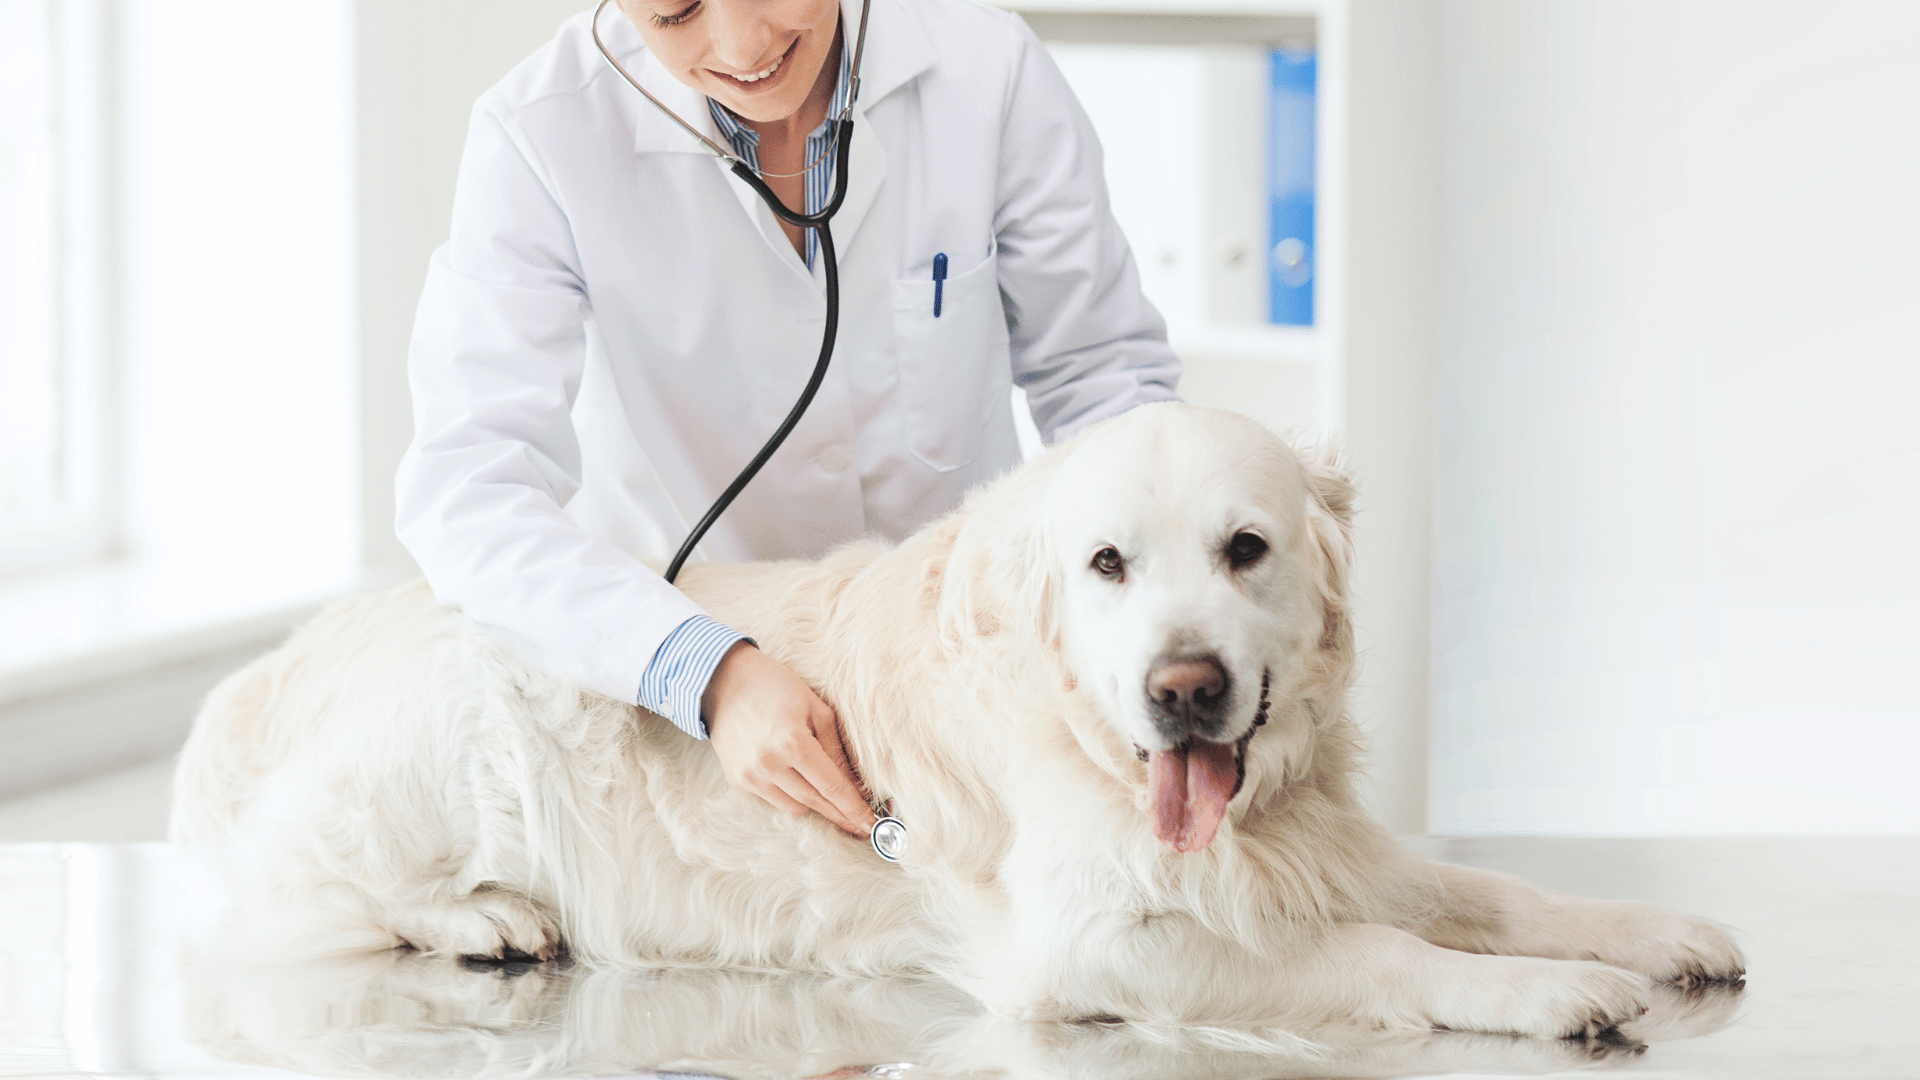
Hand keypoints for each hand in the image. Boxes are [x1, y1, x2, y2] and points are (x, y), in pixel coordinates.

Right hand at [701, 642, 876, 837]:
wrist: (722, 681)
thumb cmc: (775, 686)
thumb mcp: (816, 708)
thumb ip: (837, 749)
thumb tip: (856, 785)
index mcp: (792, 743)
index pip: (831, 787)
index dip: (854, 809)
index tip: (870, 825)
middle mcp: (769, 764)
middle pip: (815, 802)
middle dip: (840, 814)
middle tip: (861, 825)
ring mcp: (750, 776)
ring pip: (795, 807)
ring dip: (813, 801)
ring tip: (822, 787)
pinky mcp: (738, 780)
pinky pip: (772, 799)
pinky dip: (788, 792)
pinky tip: (790, 773)